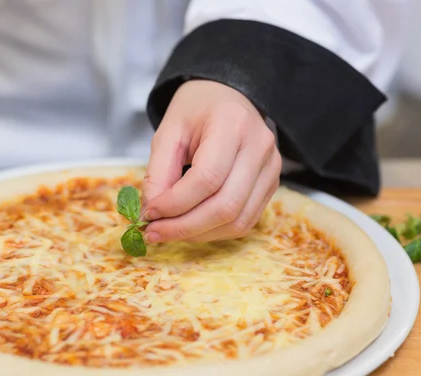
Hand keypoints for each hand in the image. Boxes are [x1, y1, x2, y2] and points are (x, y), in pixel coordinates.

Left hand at [142, 80, 281, 242]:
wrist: (227, 97)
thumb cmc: (196, 111)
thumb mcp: (168, 132)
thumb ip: (158, 173)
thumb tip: (153, 213)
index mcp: (232, 124)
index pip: (207, 178)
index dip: (175, 204)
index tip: (149, 214)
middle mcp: (259, 147)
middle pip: (225, 205)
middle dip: (185, 227)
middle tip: (154, 232)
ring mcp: (271, 168)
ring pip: (237, 220)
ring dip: (199, 234)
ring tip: (169, 231)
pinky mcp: (272, 185)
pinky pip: (245, 221)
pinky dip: (215, 231)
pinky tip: (191, 227)